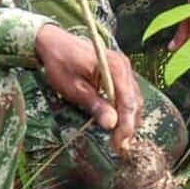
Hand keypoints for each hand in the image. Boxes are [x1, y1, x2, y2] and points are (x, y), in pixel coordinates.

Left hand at [35, 25, 141, 153]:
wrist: (54, 42)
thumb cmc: (61, 64)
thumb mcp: (74, 88)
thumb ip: (94, 105)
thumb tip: (111, 125)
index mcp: (115, 68)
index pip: (128, 102)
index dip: (126, 125)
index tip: (120, 144)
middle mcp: (125, 67)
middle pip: (135, 102)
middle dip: (129, 125)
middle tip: (119, 146)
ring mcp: (124, 68)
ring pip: (134, 99)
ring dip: (129, 119)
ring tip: (119, 138)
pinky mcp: (120, 72)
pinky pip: (129, 94)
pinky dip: (125, 110)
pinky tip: (118, 122)